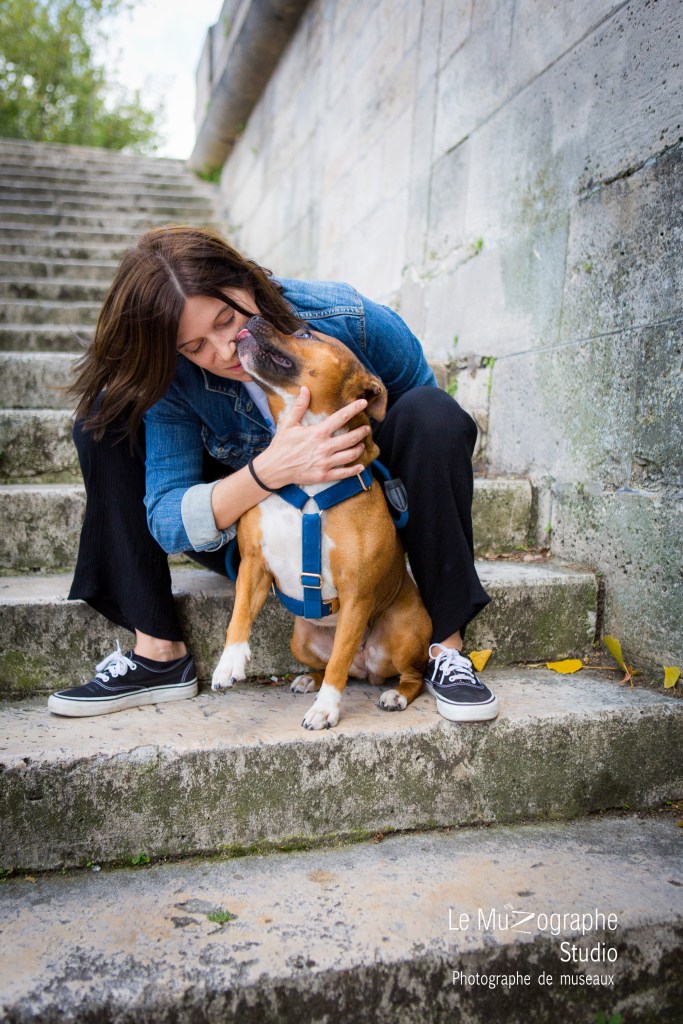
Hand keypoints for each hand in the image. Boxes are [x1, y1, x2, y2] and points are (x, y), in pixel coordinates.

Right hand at [253, 386, 370, 488]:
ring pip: (350, 455)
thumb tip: (305, 389)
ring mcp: (325, 462)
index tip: (364, 403)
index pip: (341, 417)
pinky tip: (360, 466)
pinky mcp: (324, 475)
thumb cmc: (281, 445)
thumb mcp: (289, 424)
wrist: (274, 468)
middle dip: (362, 432)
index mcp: (318, 433)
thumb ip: (299, 407)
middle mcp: (325, 447)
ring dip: (359, 449)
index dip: (354, 409)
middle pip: (351, 438)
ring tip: (361, 445)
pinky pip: (344, 473)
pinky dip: (354, 470)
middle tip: (367, 428)